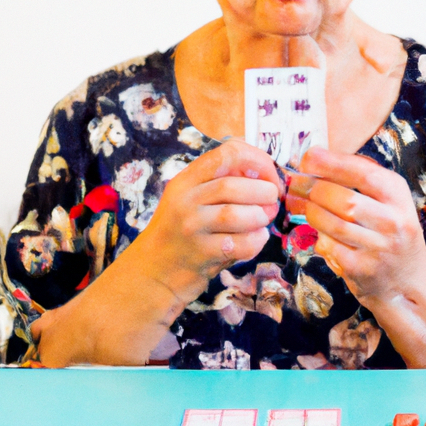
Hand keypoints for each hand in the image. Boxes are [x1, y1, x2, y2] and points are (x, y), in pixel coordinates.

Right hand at [136, 138, 282, 302]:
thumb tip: (266, 175)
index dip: (257, 161)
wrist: (153, 271)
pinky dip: (256, 241)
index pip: (227, 154)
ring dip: (259, 217)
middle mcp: (185, 200)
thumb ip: (221, 182)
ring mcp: (191, 227)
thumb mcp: (191, 198)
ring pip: (236, 214)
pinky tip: (256, 239)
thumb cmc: (181, 232)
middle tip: (272, 201)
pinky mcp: (200, 254)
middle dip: (263, 192)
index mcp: (186, 180)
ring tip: (263, 221)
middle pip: (233, 185)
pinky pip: (240, 244)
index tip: (269, 176)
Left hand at [297, 147, 425, 302]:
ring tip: (301, 205)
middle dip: (314, 189)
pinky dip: (318, 236)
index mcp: (399, 197)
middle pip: (344, 199)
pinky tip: (318, 231)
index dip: (332, 163)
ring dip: (311, 212)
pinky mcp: (362, 269)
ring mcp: (378, 248)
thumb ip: (362, 179)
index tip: (309, 157)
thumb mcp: (389, 200)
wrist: (407, 278)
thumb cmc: (391, 232)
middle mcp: (393, 221)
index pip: (364, 173)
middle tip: (297, 184)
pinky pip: (329, 246)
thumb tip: (318, 158)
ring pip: (333, 224)